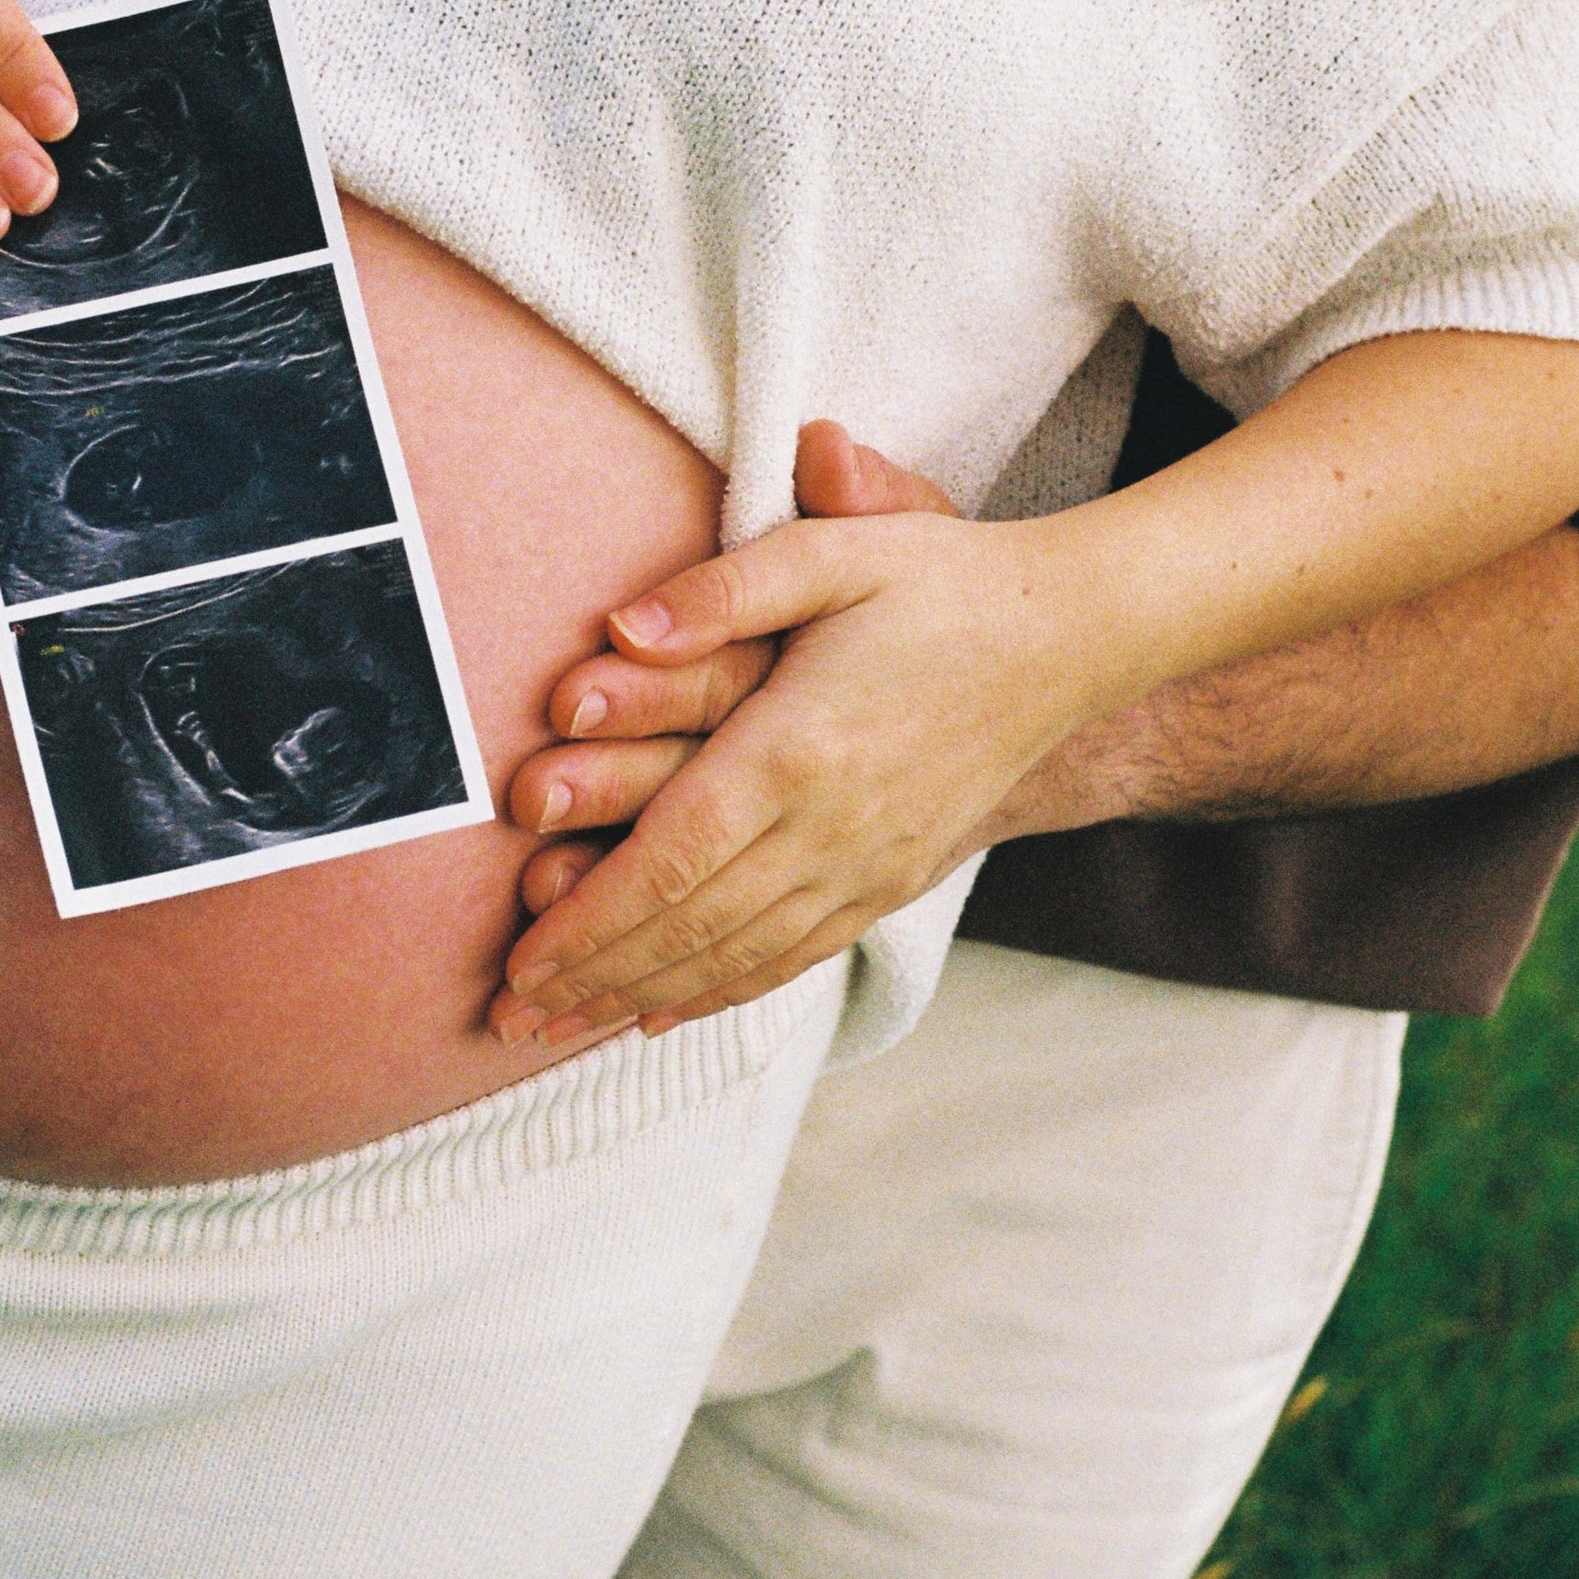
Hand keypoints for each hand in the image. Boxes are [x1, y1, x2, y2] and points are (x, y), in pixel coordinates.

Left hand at [489, 456, 1107, 1049]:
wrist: (1070, 640)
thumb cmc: (945, 584)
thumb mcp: (838, 551)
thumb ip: (723, 587)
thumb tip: (619, 628)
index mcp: (799, 748)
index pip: (672, 858)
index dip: (589, 920)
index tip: (520, 960)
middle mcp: (833, 827)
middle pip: (691, 926)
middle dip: (593, 977)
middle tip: (509, 1014)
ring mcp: (868, 865)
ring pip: (737, 956)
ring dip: (642, 997)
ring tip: (561, 1027)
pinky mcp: (893, 880)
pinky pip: (794, 957)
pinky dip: (722, 993)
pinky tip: (665, 1010)